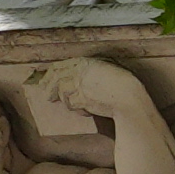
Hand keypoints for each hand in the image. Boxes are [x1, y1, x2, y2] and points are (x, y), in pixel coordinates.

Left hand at [35, 54, 161, 132]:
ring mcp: (78, 86)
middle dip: (49, 87)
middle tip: (47, 96)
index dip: (50, 73)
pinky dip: (79, 110)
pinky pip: (74, 105)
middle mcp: (79, 72)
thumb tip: (77, 77)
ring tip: (76, 105)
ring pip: (64, 94)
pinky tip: (88, 111)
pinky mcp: (80, 99)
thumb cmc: (124, 84)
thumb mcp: (107, 70)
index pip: (60, 66)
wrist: (129, 98)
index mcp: (85, 62)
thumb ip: (91, 72)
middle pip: (56, 79)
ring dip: (68, 101)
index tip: (45, 79)